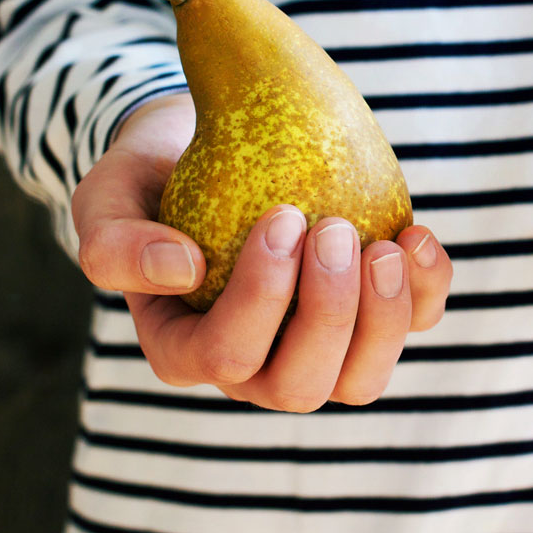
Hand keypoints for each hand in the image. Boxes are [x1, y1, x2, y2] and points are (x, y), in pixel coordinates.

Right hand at [71, 92, 452, 411]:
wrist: (207, 147)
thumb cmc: (152, 178)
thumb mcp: (106, 202)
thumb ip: (115, 244)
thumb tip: (182, 272)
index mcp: (188, 350)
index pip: (227, 355)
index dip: (262, 297)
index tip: (283, 215)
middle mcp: (255, 368)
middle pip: (302, 385)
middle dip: (329, 314)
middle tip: (335, 230)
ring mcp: (317, 348)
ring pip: (362, 378)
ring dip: (386, 318)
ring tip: (385, 246)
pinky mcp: (369, 316)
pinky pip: (412, 326)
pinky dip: (426, 291)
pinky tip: (416, 237)